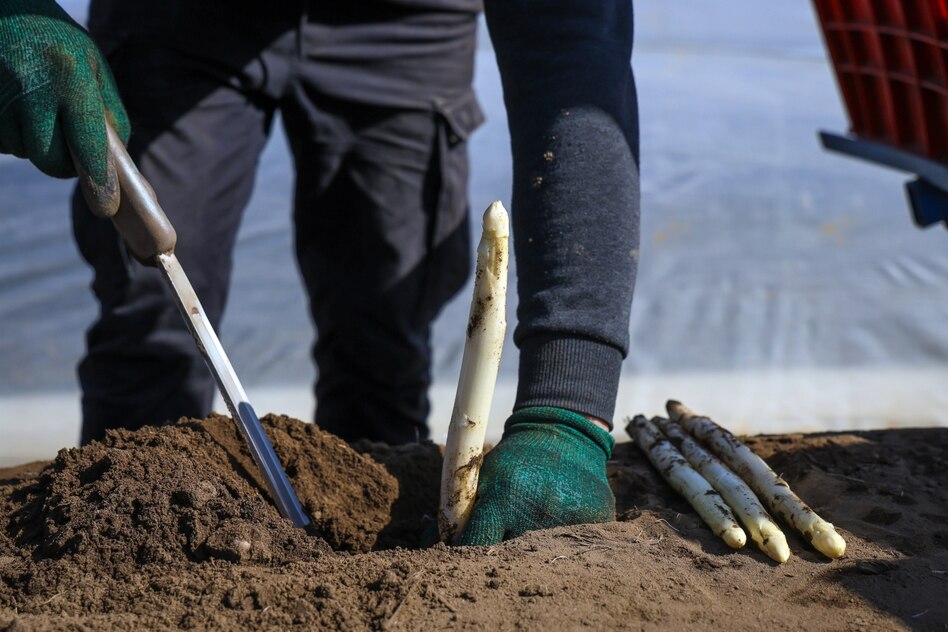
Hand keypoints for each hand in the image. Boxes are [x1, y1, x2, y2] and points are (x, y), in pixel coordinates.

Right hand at [0, 0, 128, 215]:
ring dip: (34, 143)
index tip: (107, 208)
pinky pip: (1, 142)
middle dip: (64, 165)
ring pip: (23, 152)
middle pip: (50, 161)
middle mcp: (33, 89)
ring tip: (37, 107)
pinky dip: (11, 134)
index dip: (98, 181)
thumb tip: (117, 166)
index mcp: (71, 77)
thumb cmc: (57, 41)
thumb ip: (108, 113)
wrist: (4, 11)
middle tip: (70, 149)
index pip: (88, 145)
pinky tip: (15, 104)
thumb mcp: (93, 65)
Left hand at [456, 406, 615, 545]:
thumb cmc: (514, 460)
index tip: (457, 558)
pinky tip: (557, 525)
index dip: (462, 555)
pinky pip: (572, 548)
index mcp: (505, 496)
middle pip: (507, 560)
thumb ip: (460, 511)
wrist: (565, 436)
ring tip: (530, 533)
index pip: (475, 545)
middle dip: (496, 559)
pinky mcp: (597, 522)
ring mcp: (572, 519)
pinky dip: (561, 544)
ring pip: (542, 558)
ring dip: (530, 554)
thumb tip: (430, 543)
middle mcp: (539, 510)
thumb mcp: (483, 476)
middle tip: (496, 548)